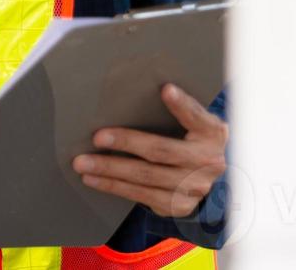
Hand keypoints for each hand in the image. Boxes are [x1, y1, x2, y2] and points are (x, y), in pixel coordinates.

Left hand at [71, 83, 227, 218]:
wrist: (212, 180)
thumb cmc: (194, 141)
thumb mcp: (198, 124)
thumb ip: (181, 111)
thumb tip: (145, 90)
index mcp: (211, 133)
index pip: (196, 116)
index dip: (182, 104)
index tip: (166, 90)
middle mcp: (206, 161)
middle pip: (160, 150)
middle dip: (126, 142)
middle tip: (97, 137)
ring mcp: (193, 187)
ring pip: (145, 176)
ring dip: (110, 169)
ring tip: (83, 163)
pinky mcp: (178, 205)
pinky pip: (140, 195)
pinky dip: (114, 186)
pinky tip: (94, 179)